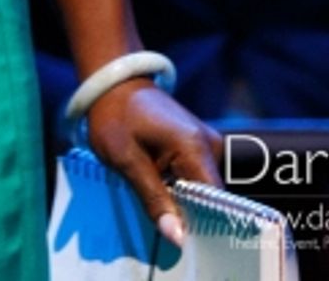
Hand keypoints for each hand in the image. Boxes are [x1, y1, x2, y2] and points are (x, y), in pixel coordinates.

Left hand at [84, 80, 222, 247]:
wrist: (113, 84)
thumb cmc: (114, 117)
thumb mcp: (126, 160)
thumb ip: (154, 199)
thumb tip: (178, 238)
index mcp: (195, 147)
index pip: (215, 202)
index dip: (203, 227)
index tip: (185, 245)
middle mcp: (210, 145)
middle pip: (212, 198)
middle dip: (192, 218)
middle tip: (169, 234)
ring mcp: (206, 143)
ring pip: (204, 191)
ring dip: (186, 205)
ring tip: (164, 215)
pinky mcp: (198, 145)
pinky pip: (198, 178)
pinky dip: (184, 191)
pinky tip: (166, 198)